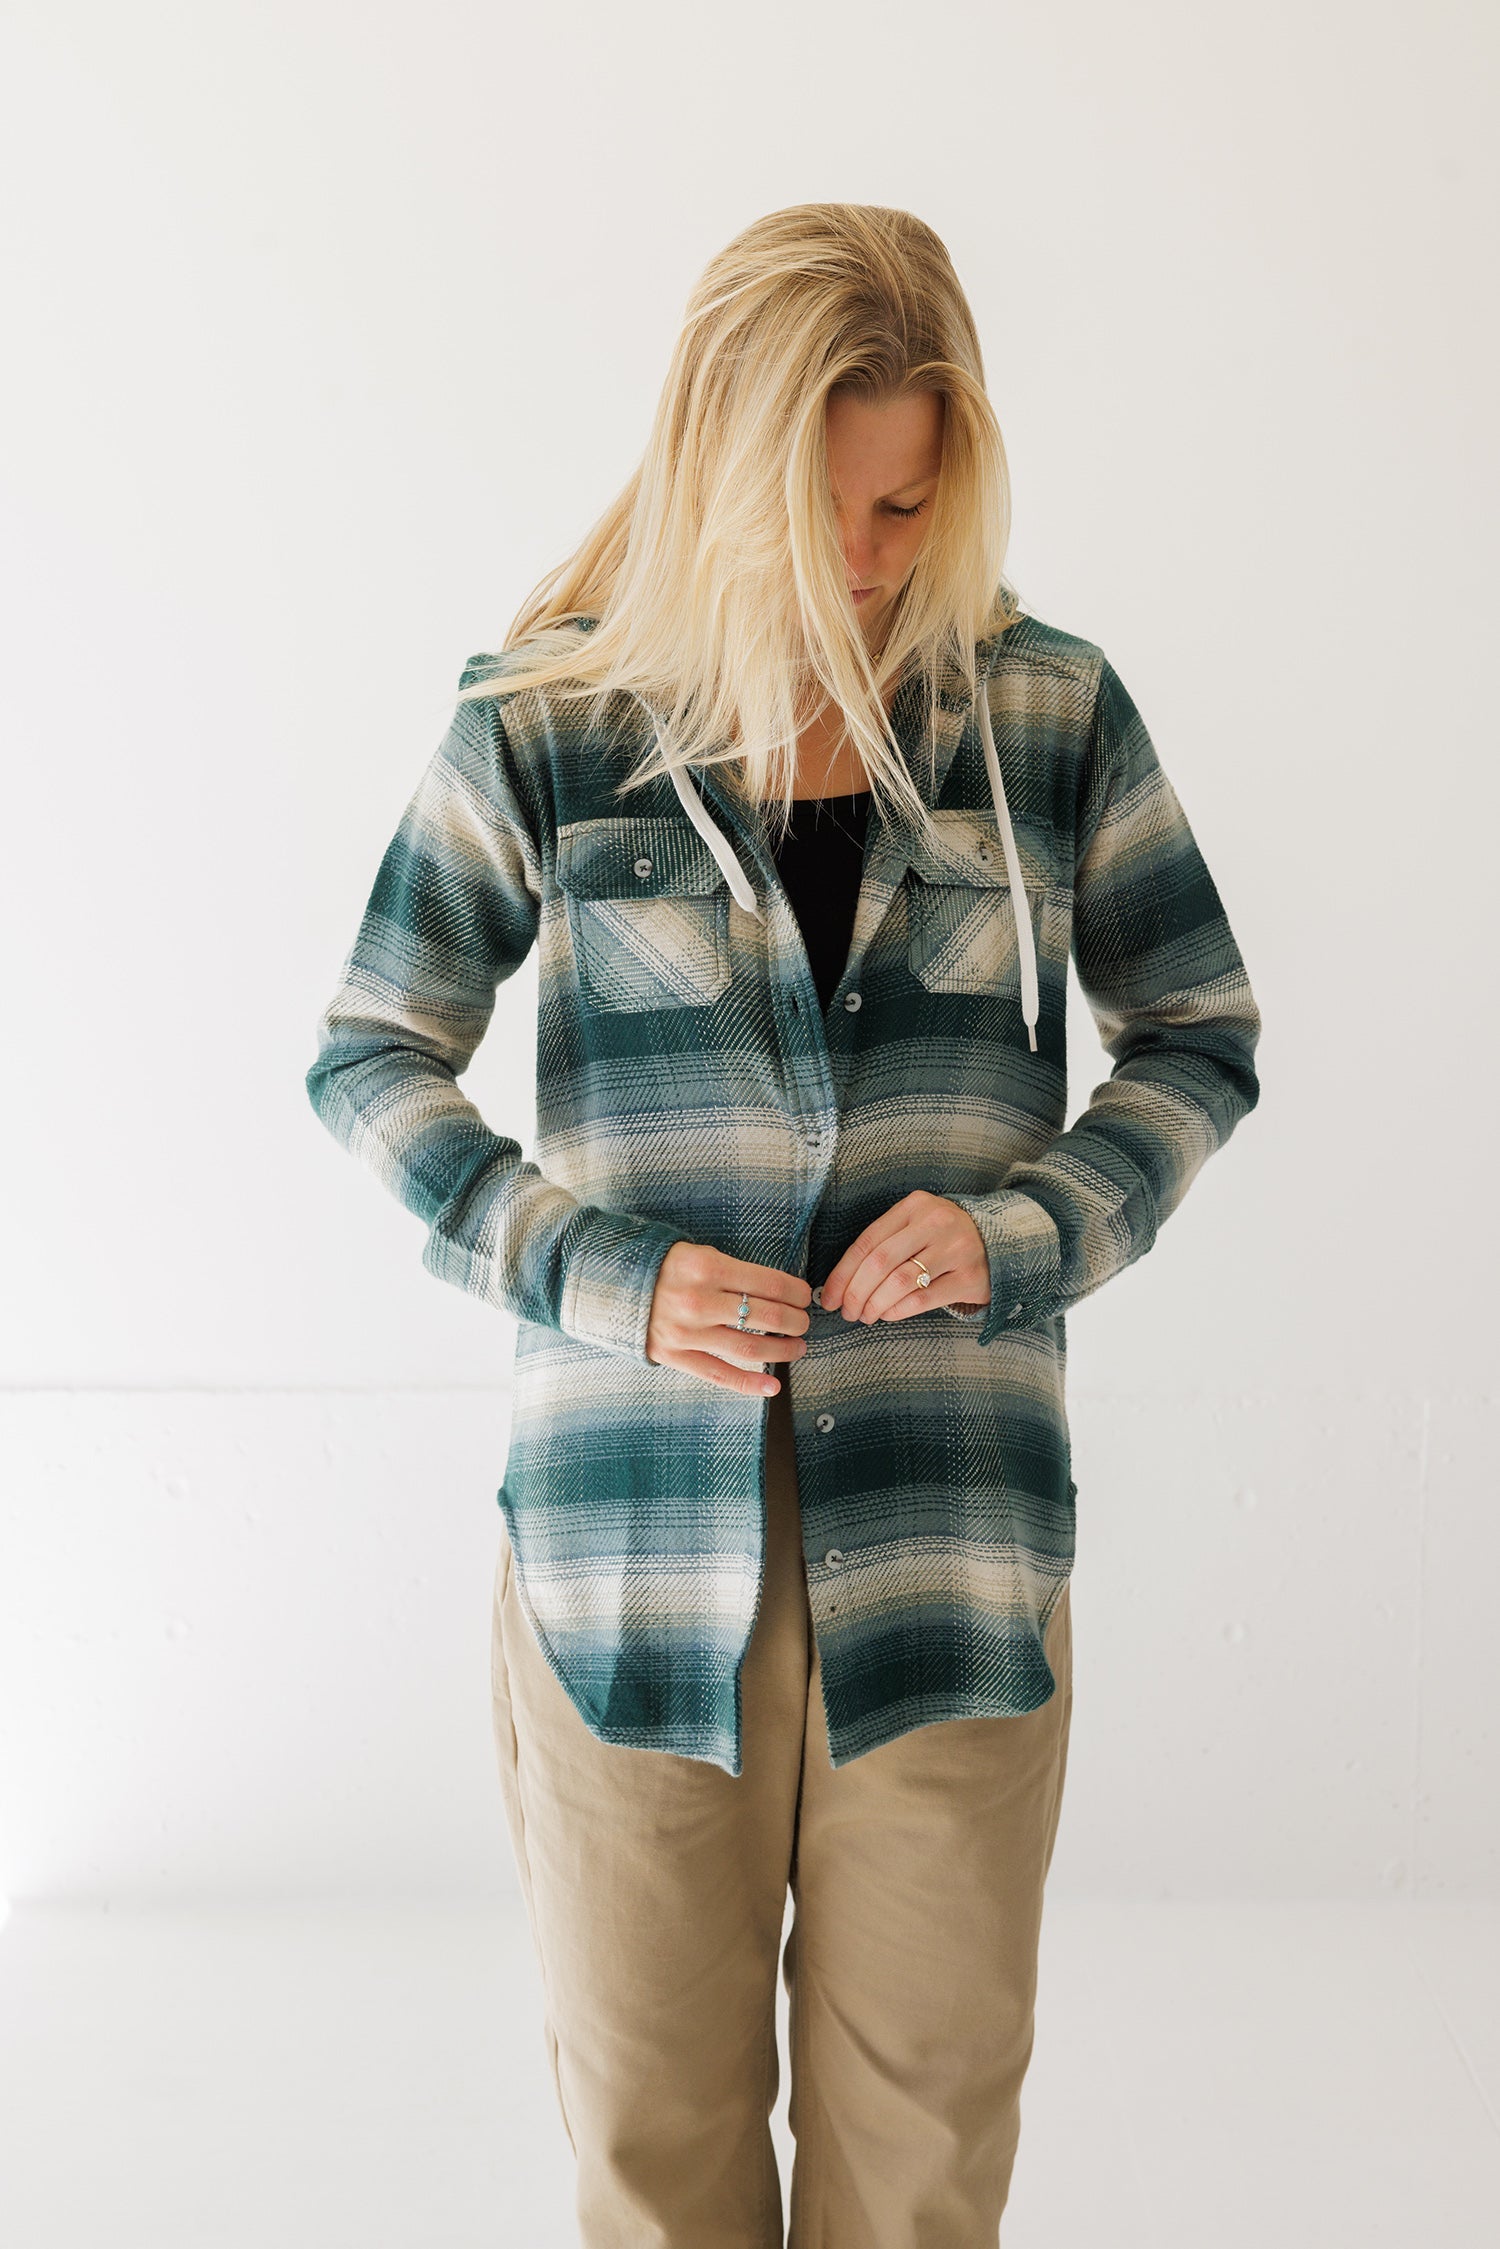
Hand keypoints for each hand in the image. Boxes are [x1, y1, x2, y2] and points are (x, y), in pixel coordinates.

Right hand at [646, 1241, 811, 1395]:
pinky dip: (750, 1384)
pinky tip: (772, 1386)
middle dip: (796, 1321)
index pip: (769, 1283)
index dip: (796, 1292)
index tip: (805, 1296)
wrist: (611, 1286)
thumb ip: (733, 1271)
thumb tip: (779, 1290)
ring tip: (797, 1347)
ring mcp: (686, 1332)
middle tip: (804, 1322)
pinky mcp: (674, 1356)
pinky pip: (719, 1374)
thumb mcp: (697, 1253)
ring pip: (750, 1348)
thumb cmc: (663, 1267)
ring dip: (783, 1350)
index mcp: (707, 1267)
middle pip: (767, 1316)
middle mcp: (698, 1301)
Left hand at [818, 1190, 990, 1324]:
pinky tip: (887, 1315)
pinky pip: (924, 1299)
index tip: (829, 1297)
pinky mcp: (971, 1277)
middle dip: (855, 1293)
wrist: (1002, 1243)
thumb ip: (884, 1245)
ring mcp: (956, 1249)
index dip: (842, 1273)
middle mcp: (936, 1222)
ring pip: (900, 1282)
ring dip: (875, 1304)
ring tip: (866, 1316)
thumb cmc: (944, 1239)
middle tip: (847, 1312)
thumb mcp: (916, 1227)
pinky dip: (898, 1311)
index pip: (868, 1241)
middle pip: (880, 1262)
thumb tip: (840, 1284)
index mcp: (915, 1206)